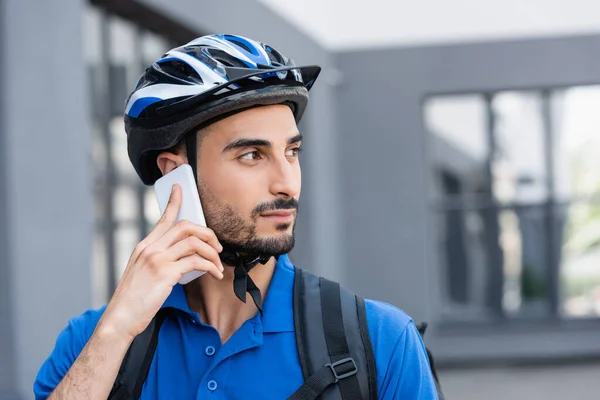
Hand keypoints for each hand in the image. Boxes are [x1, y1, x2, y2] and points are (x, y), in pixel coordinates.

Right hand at [97, 184, 223, 340]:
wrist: (120, 318)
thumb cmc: (133, 299)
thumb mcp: (141, 273)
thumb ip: (157, 260)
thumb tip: (183, 258)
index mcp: (144, 247)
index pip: (163, 218)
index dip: (174, 202)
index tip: (180, 189)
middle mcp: (150, 248)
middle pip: (185, 226)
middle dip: (207, 233)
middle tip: (217, 246)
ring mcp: (157, 259)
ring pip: (193, 242)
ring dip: (212, 252)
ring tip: (218, 265)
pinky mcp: (165, 273)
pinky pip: (196, 261)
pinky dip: (210, 266)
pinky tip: (215, 274)